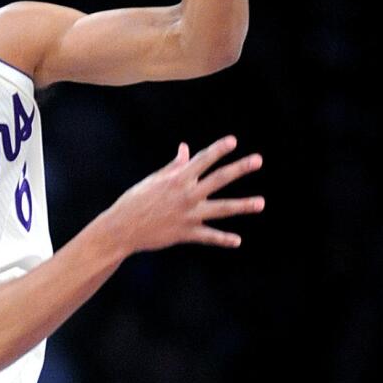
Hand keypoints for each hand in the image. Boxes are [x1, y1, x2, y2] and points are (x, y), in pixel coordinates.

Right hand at [105, 135, 263, 254]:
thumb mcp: (153, 180)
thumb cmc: (135, 201)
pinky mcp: (186, 233)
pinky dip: (223, 239)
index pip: (202, 160)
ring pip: (221, 209)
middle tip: (258, 160)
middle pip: (219, 179)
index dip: (218, 149)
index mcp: (176, 179)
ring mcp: (188, 215)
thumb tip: (186, 148)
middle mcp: (186, 195)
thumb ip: (174, 166)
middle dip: (239, 168)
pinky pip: (208, 236)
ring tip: (261, 203)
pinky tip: (237, 241)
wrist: (121, 228)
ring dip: (242, 205)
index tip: (233, 141)